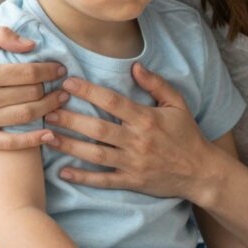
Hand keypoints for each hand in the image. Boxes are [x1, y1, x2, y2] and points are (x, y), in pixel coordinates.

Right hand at [0, 27, 64, 149]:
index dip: (49, 70)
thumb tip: (31, 44)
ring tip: (61, 102)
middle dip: (52, 89)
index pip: (28, 72)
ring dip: (50, 109)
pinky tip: (50, 134)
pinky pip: (12, 143)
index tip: (60, 69)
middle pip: (31, 94)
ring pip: (26, 115)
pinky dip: (34, 140)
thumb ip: (0, 36)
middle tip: (64, 86)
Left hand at [44, 64, 213, 200]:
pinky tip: (63, 172)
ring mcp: (133, 163)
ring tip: (47, 136)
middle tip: (47, 109)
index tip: (68, 83)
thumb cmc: (187, 135)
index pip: (112, 102)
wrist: (201, 172)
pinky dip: (83, 177)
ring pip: (95, 154)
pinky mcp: (132, 181)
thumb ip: (156, 84)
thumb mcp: (178, 104)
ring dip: (69, 145)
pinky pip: (103, 180)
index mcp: (147, 119)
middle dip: (70, 119)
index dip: (89, 91)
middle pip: (98, 128)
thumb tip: (134, 66)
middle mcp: (137, 141)